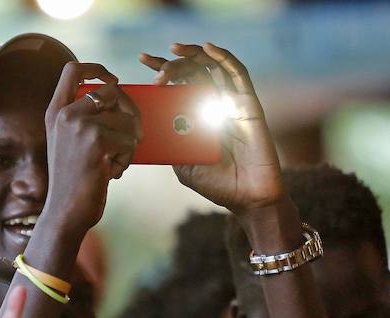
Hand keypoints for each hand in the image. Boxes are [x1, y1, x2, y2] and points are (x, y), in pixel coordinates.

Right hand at [43, 62, 141, 232]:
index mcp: (55, 112)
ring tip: (111, 164)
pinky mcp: (97, 141)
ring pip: (126, 119)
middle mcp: (65, 114)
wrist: (65, 212)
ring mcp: (80, 126)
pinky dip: (126, 159)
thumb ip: (84, 119)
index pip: (72, 69)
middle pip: (112, 91)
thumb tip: (120, 98)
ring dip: (128, 144)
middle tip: (134, 134)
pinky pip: (129, 140)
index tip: (111, 80)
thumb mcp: (69, 144)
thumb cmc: (73, 181)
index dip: (96, 68)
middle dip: (130, 111)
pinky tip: (110, 173)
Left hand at [140, 42, 283, 214]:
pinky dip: (223, 58)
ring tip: (174, 49)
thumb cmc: (216, 183)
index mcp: (195, 115)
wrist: (246, 198)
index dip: (161, 68)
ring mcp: (230, 102)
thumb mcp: (182, 163)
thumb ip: (170, 143)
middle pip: (191, 71)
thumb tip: (148, 124)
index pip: (177, 84)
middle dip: (171, 63)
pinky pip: (238, 74)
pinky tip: (208, 48)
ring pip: (212, 67)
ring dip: (192, 55)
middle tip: (153, 67)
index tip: (141, 58)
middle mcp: (212, 104)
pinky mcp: (248, 104)